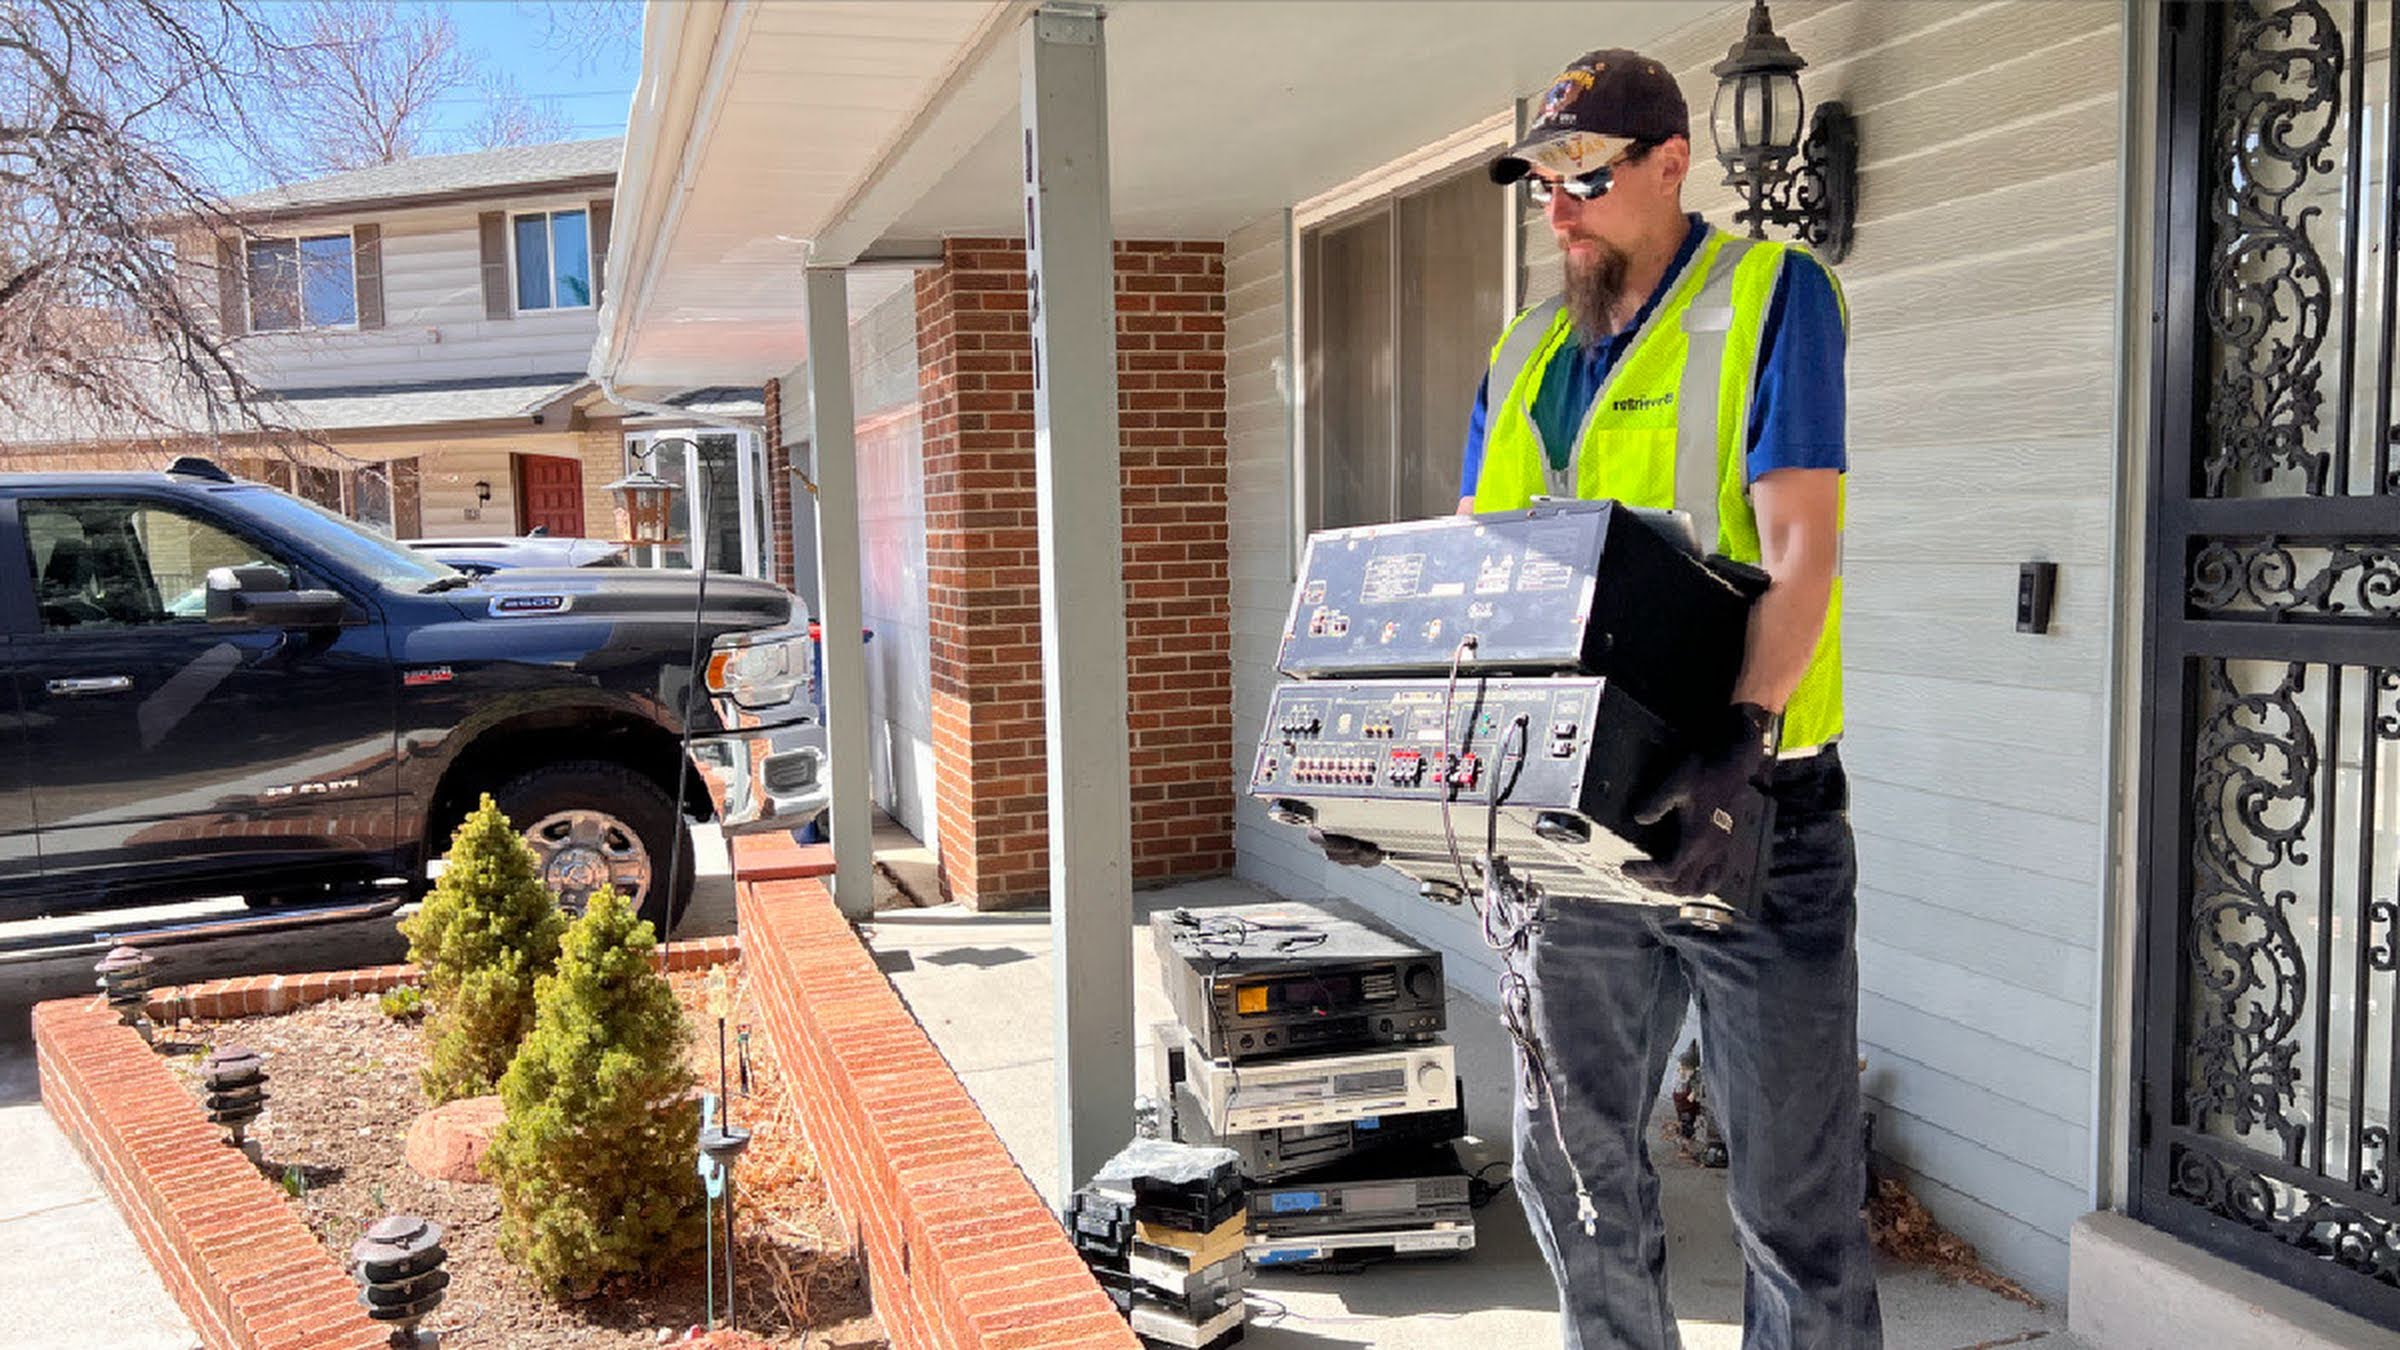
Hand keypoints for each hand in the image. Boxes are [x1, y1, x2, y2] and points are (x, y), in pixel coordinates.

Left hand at [1623, 703, 1775, 897]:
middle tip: (1638, 874)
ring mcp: (1722, 849)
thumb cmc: (1706, 770)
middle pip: (1684, 888)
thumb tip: (1640, 819)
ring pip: (1703, 888)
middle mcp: (1711, 850)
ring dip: (1679, 890)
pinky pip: (1717, 877)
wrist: (1734, 763)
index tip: (1626, 867)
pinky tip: (1686, 873)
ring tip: (1659, 880)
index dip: (1645, 873)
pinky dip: (1699, 883)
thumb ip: (1657, 802)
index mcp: (1697, 839)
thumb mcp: (1676, 781)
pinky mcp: (1727, 845)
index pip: (1669, 872)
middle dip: (1657, 886)